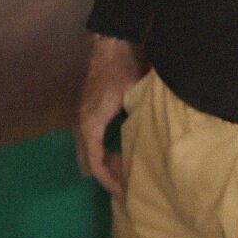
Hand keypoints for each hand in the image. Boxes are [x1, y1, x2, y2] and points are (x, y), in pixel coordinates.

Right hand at [75, 35, 140, 197]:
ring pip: (88, 150)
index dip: (109, 180)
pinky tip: (118, 153)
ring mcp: (83, 117)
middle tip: (126, 187)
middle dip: (106, 175)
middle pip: (88, 160)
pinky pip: (91, 141)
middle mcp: (83, 123)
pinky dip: (102, 152)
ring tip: (123, 173)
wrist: (111, 45)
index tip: (125, 191)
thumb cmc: (123, 69)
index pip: (95, 162)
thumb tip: (154, 142)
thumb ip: (141, 118)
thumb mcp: (134, 95)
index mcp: (92, 123)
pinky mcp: (88, 112)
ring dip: (103, 163)